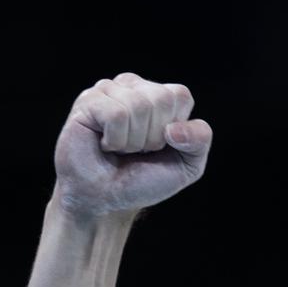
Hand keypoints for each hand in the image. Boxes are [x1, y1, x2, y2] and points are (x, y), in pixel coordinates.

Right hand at [53, 72, 211, 218]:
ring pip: (137, 106)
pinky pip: (115, 115)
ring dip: (133, 141)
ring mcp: (107, 90)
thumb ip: (199, 140)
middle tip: (137, 151)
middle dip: (153, 137)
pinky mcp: (87, 102)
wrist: (107, 200)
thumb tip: (175, 128)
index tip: (159, 146)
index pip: (180, 96)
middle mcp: (132, 86)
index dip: (174, 130)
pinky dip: (115, 140)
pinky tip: (105, 145)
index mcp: (159, 95)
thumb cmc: (143, 179)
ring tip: (120, 149)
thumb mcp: (187, 165)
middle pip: (161, 99)